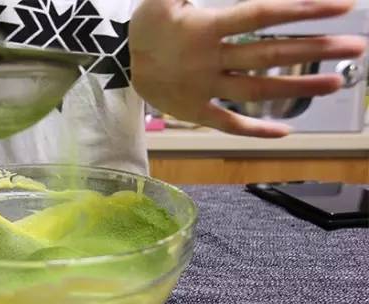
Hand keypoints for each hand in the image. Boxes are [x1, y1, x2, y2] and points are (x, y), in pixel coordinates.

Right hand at [129, 0, 366, 136]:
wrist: (118, 62)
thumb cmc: (148, 24)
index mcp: (204, 27)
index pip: (261, 14)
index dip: (302, 9)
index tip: (342, 5)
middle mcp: (208, 59)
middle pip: (268, 54)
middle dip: (313, 50)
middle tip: (356, 47)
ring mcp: (203, 89)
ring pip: (255, 90)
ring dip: (295, 87)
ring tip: (335, 82)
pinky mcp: (194, 111)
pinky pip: (227, 124)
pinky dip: (254, 130)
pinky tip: (285, 131)